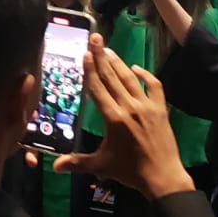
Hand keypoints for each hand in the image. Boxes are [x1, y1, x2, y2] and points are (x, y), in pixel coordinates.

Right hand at [51, 35, 192, 198]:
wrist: (163, 177)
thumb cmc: (130, 171)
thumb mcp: (101, 166)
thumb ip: (77, 163)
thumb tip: (54, 167)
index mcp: (113, 118)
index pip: (98, 88)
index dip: (91, 69)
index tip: (86, 53)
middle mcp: (129, 107)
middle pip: (112, 77)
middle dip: (102, 56)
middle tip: (95, 39)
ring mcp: (147, 106)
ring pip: (130, 78)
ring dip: (118, 63)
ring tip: (109, 50)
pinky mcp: (160, 109)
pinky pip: (154, 86)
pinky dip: (146, 75)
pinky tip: (137, 68)